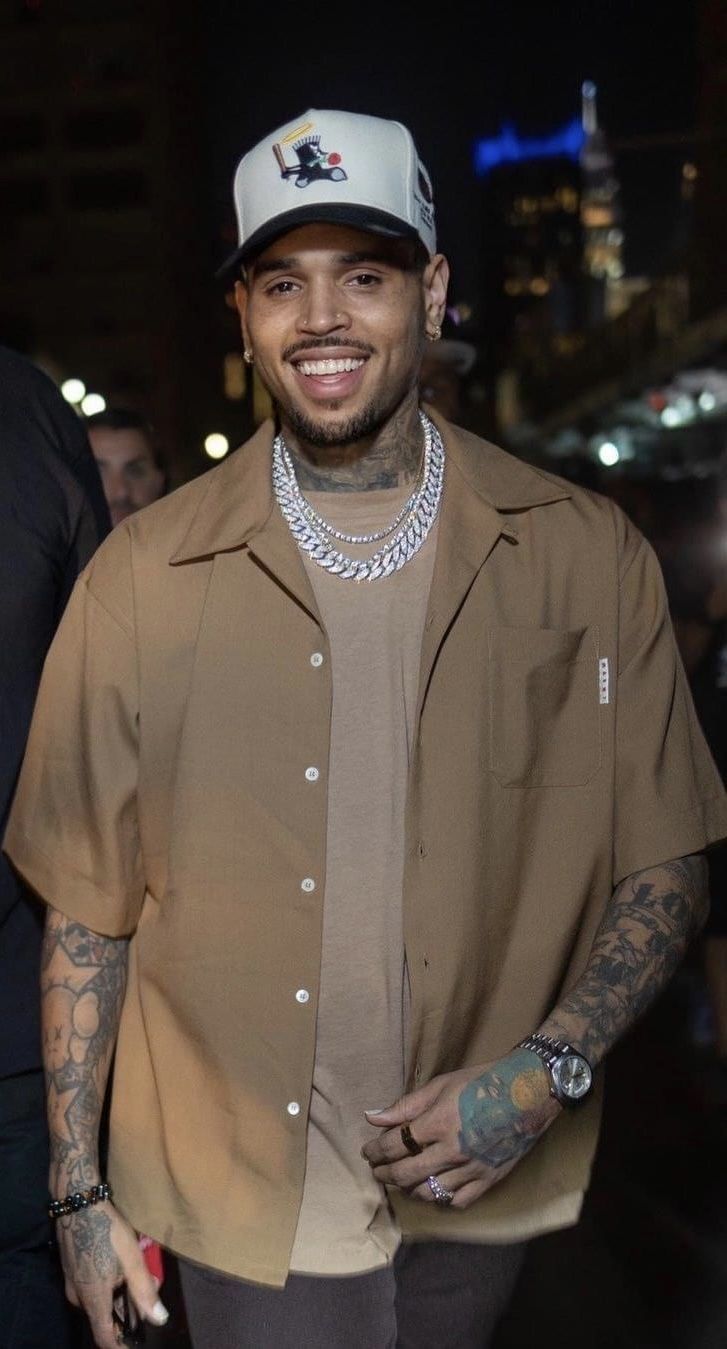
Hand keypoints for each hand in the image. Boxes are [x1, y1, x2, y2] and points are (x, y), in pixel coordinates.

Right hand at [56, 1200, 167, 1347]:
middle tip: (146, 1300)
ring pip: (98, 1302)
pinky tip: (121, 1269)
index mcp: (93, 1300)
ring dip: (118, 1299)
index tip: (135, 1345)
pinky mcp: (72, 1270)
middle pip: (103, 1319)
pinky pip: (91, 1289)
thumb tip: (159, 1320)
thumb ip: (144, 1291)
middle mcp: (78, 1297)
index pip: (105, 1337)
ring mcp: (72, 1283)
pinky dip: (108, 1288)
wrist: (78, 1202)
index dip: (120, 1346)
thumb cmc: (107, 1230)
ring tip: (138, 1280)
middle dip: (125, 1316)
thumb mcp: (132, 1259)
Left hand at [362, 1049, 558, 1209]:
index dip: (375, 1150)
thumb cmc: (483, 1082)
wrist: (529, 1092)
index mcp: (438, 1122)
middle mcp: (452, 1151)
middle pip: (405, 1173)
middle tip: (377, 1171)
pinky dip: (441, 1198)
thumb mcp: (442, 1084)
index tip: (367, 1152)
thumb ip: (406, 1105)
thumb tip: (372, 1116)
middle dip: (384, 1173)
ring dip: (408, 1188)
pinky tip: (434, 1188)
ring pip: (428, 1192)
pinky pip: (457, 1201)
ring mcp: (472, 1169)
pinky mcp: (489, 1180)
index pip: (395, 1145)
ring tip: (401, 1180)